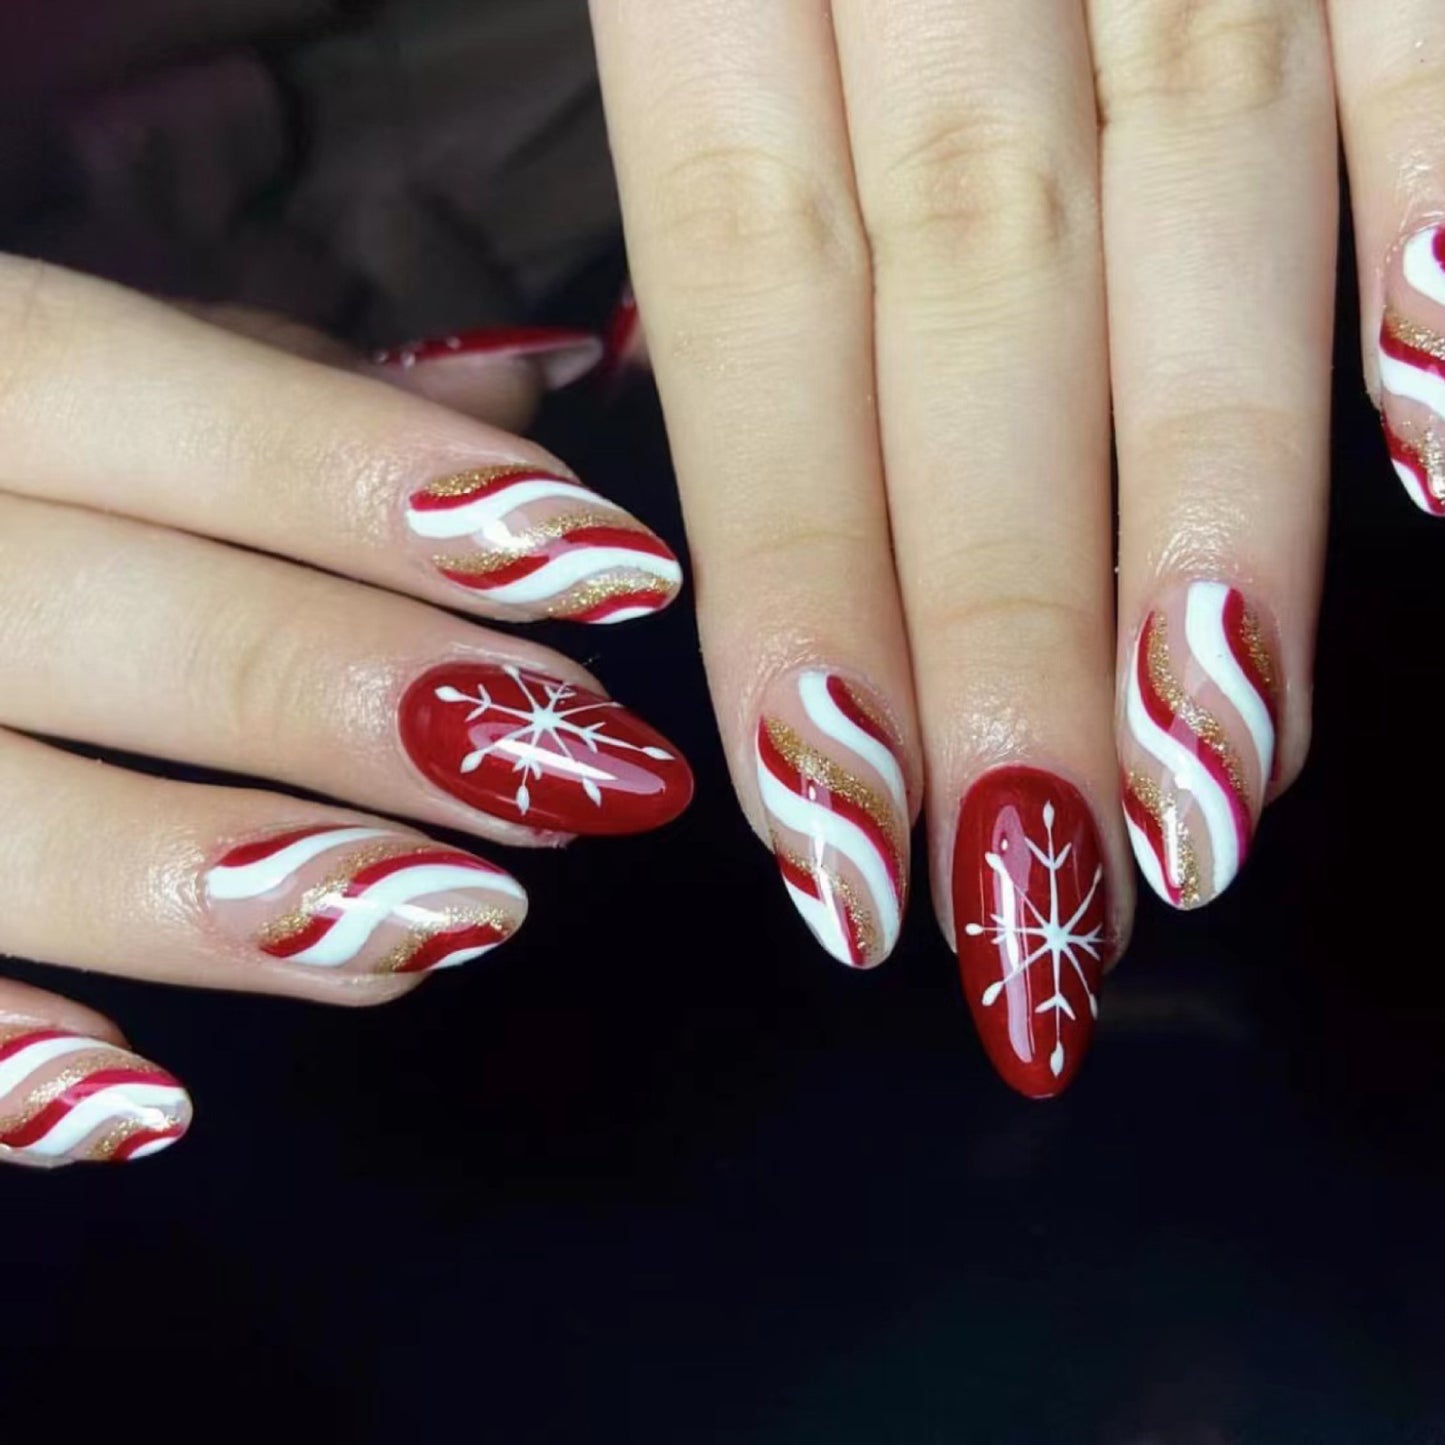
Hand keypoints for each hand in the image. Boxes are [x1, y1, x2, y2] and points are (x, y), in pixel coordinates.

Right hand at [0, 258, 692, 1167]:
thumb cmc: (0, 460)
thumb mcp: (85, 373)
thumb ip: (278, 386)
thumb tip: (521, 387)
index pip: (141, 392)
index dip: (369, 482)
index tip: (608, 563)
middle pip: (123, 624)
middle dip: (364, 698)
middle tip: (580, 767)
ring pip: (6, 824)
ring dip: (239, 881)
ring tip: (461, 919)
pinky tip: (143, 1107)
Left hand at [589, 0, 1382, 1095]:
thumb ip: (729, 144)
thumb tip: (761, 473)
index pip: (753, 304)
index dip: (800, 572)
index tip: (833, 816)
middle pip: (971, 308)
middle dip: (1003, 616)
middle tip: (1032, 883)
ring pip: (1196, 197)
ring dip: (1211, 508)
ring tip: (1215, 773)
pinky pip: (1424, 13)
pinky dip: (1441, 199)